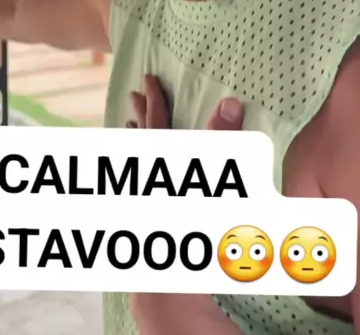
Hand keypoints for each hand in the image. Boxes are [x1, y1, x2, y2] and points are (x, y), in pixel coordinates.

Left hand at [127, 75, 243, 334]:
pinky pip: (131, 184)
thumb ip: (222, 139)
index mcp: (162, 162)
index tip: (149, 78)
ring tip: (128, 128)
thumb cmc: (192, 225)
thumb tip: (231, 101)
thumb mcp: (213, 177)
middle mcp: (145, 175)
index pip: (158, 121)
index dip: (155, 98)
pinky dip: (133, 169)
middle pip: (141, 137)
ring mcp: (137, 197)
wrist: (166, 279)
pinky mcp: (139, 215)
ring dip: (134, 141)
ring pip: (133, 159)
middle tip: (133, 95)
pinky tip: (134, 173)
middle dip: (139, 113)